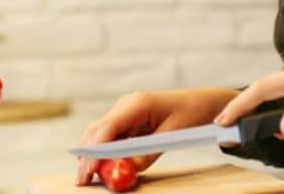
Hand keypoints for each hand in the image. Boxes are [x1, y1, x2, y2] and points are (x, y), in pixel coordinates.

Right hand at [75, 87, 238, 185]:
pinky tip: (100, 167)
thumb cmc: (190, 114)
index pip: (107, 128)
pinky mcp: (127, 119)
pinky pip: (109, 136)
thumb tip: (126, 169)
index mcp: (137, 104)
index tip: (89, 170)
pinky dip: (103, 151)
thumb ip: (147, 153)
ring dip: (92, 154)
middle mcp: (126, 104)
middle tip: (81, 180)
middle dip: (87, 156)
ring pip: (99, 133)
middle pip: (97, 131)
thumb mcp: (171, 136)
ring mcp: (124, 111)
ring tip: (87, 178)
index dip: (95, 150)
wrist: (202, 102)